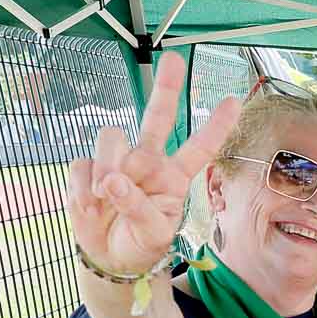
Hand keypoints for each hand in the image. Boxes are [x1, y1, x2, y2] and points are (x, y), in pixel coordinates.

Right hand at [67, 52, 239, 275]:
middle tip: (173, 59)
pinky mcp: (88, 167)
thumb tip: (111, 181)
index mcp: (174, 177)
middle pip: (158, 116)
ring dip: (106, 166)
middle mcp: (149, 162)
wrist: (109, 257)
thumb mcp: (152, 234)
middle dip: (166, 87)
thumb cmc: (141, 243)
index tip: (233, 101)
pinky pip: (83, 163)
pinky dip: (83, 187)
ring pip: (112, 136)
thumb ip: (137, 207)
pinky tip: (90, 207)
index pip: (199, 148)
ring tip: (104, 197)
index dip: (216, 126)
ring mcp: (118, 161)